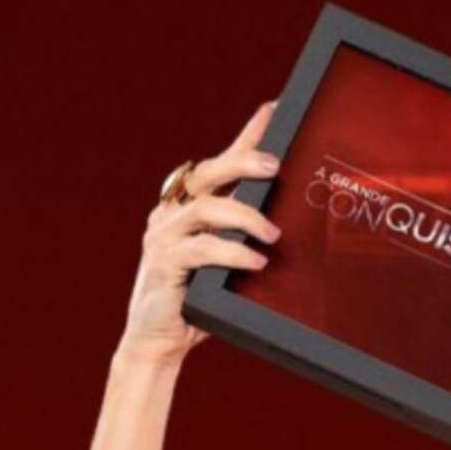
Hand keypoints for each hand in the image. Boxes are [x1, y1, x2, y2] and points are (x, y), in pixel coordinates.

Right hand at [117, 100, 283, 365]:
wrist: (160, 341)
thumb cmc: (199, 300)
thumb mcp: (228, 264)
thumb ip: (246, 241)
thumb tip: (290, 227)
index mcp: (188, 206)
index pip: (221, 163)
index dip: (247, 135)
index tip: (274, 109)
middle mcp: (172, 212)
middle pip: (208, 172)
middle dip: (243, 161)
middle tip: (275, 165)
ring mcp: (164, 235)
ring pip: (206, 208)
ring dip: (245, 217)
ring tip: (272, 235)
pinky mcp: (164, 262)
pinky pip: (202, 248)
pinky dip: (232, 252)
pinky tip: (256, 260)